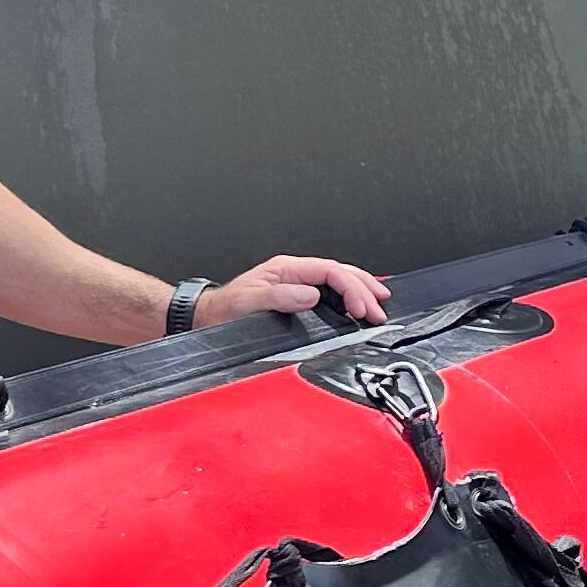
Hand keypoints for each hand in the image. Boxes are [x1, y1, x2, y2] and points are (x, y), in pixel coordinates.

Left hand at [196, 255, 391, 329]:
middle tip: (379, 310)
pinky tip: (357, 306)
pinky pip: (331, 292)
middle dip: (364, 289)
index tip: (361, 308)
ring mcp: (297, 283)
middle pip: (340, 273)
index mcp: (286, 268)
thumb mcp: (247, 302)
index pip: (330, 271)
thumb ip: (279, 297)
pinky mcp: (297, 296)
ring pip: (338, 281)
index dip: (351, 288)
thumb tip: (311, 295)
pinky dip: (349, 298)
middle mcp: (294, 273)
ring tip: (378, 304)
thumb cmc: (224, 310)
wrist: (207, 317)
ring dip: (361, 291)